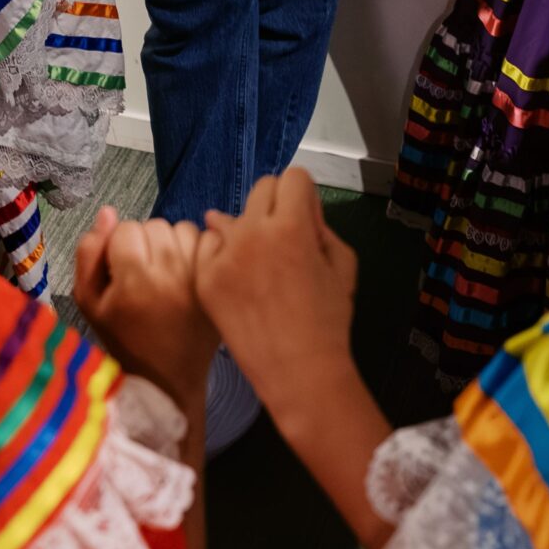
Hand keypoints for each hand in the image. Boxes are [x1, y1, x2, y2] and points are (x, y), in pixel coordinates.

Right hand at [74, 208, 215, 410]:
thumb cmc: (123, 340)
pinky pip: (209, 242)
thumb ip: (90, 254)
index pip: (126, 229)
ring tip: (166, 273)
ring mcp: (199, 277)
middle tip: (144, 274)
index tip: (121, 271)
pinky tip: (188, 272)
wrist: (167, 379)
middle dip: (145, 244)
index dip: (119, 247)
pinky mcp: (217, 283)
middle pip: (155, 225)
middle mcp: (171, 273)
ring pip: (182, 229)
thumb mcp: (90, 303)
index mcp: (134, 279)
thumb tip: (108, 212)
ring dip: (172, 244)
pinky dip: (198, 249)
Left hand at [194, 170, 357, 420]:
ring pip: (233, 217)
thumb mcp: (343, 263)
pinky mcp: (205, 278)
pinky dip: (226, 256)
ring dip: (249, 231)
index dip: (305, 197)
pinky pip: (211, 246)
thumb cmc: (328, 320)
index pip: (294, 177)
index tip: (306, 220)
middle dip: (277, 207)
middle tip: (285, 241)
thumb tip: (298, 208)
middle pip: (262, 188)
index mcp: (292, 227)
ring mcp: (224, 256)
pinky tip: (242, 280)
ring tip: (262, 266)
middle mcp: (253, 233)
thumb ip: (320, 225)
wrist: (299, 372)